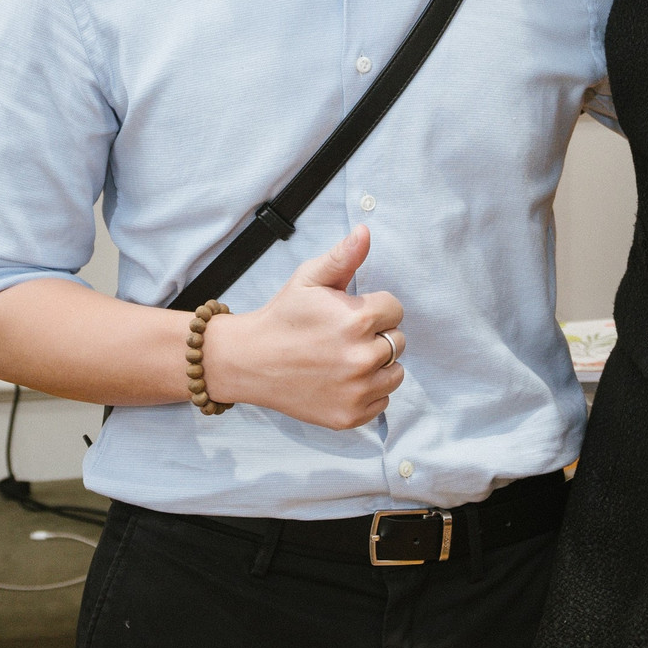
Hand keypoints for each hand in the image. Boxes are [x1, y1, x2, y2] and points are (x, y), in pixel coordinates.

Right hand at [203, 225, 405, 429]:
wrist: (249, 361)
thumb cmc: (283, 316)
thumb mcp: (309, 279)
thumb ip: (343, 256)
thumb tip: (365, 232)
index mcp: (358, 319)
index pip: (395, 310)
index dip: (372, 308)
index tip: (348, 313)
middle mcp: (362, 357)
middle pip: (398, 341)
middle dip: (376, 336)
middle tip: (342, 338)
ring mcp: (357, 390)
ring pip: (395, 373)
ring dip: (378, 365)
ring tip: (344, 358)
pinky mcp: (350, 415)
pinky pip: (382, 401)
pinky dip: (368, 392)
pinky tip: (340, 381)